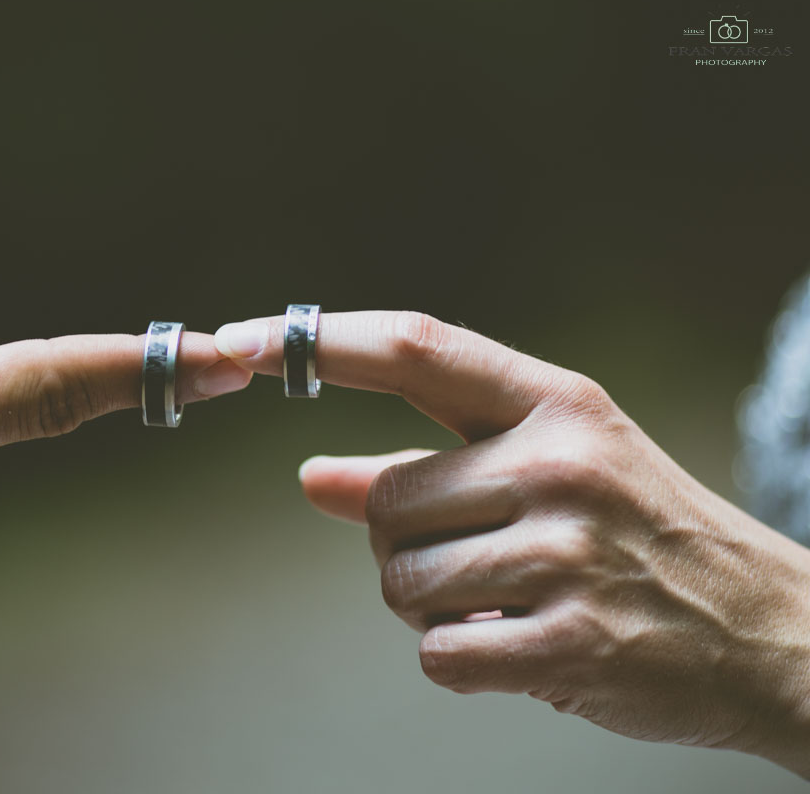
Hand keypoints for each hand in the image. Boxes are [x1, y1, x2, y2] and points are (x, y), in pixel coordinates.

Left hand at [215, 310, 809, 775]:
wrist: (765, 629)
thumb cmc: (640, 537)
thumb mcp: (548, 473)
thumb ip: (423, 469)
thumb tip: (310, 476)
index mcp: (554, 405)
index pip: (416, 349)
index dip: (321, 342)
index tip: (244, 341)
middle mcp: (559, 464)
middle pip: (384, 502)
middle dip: (402, 545)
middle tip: (474, 560)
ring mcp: (567, 553)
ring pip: (400, 581)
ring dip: (429, 606)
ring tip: (504, 601)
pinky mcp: (570, 642)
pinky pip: (438, 652)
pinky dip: (459, 660)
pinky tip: (519, 646)